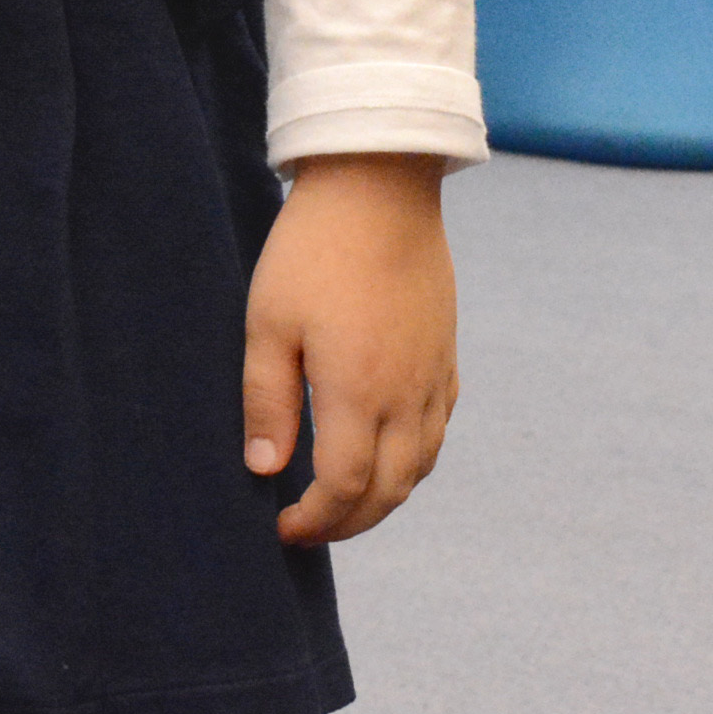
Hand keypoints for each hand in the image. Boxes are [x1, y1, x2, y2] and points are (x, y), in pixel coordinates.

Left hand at [243, 154, 458, 543]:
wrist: (379, 185)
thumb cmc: (311, 250)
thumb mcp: (268, 322)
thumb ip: (266, 401)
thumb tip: (265, 471)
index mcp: (358, 391)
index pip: (345, 488)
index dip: (315, 522)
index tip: (282, 528)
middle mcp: (406, 394)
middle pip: (390, 491)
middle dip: (349, 522)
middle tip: (309, 527)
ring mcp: (434, 375)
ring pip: (421, 466)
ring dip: (385, 497)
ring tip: (343, 500)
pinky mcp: (446, 354)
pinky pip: (437, 430)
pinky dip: (412, 460)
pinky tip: (384, 451)